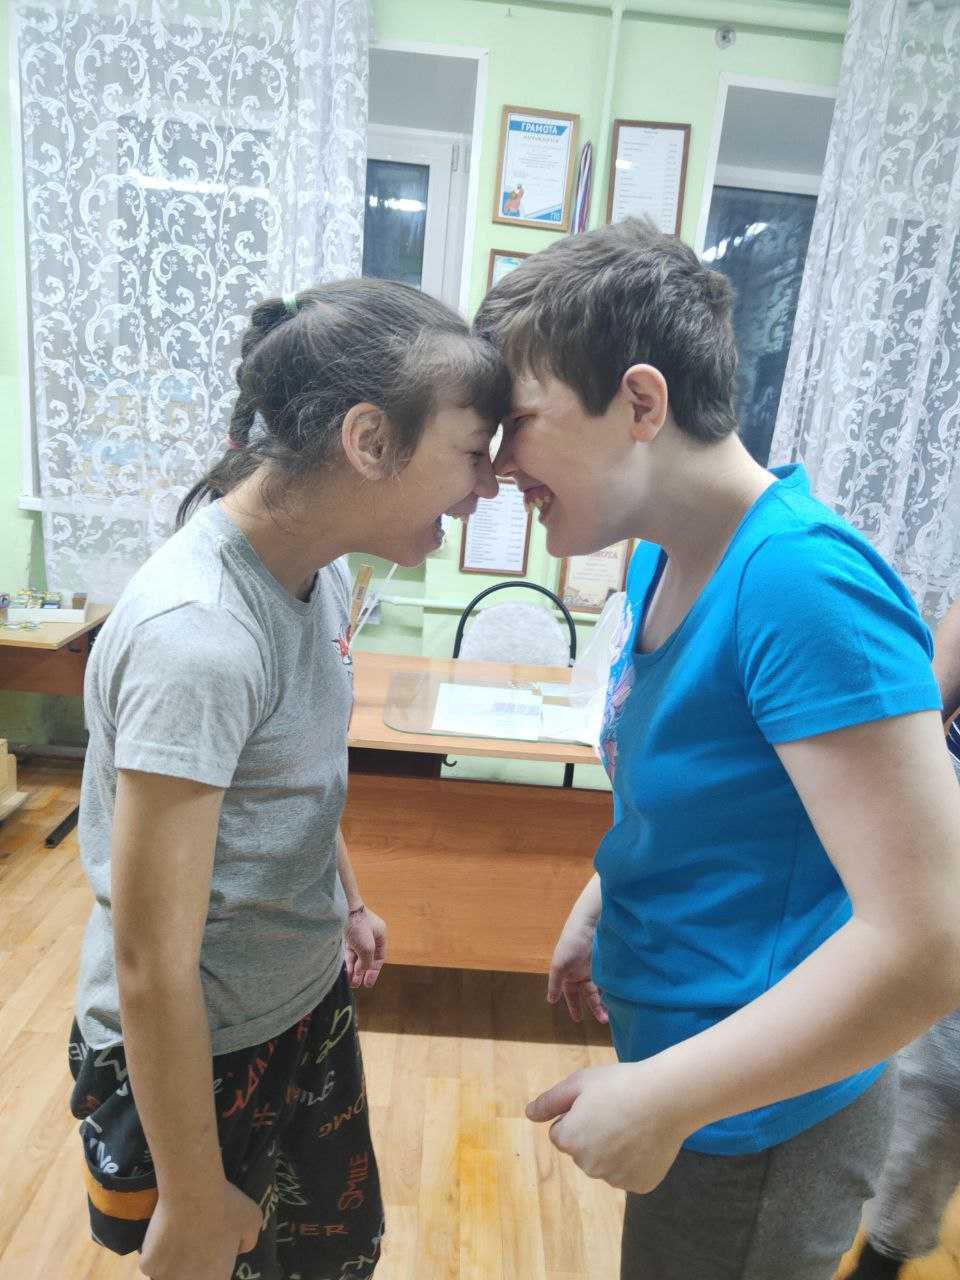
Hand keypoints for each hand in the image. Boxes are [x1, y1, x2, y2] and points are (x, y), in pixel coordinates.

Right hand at [139, 1180, 261, 1278]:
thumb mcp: (252, 1220)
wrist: (192, 1189)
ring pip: (168, 1275)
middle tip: (192, 1245)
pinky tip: (163, 1234)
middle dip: (191, 1267)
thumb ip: (248, 1242)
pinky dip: (155, 1252)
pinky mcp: (148, 1266)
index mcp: (216, 1277)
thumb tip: (238, 1249)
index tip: (209, 1250)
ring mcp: (166, 1277)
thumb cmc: (225, 1204)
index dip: (213, 1266)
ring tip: (177, 1241)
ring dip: (172, 1264)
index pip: (214, 1278)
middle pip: (190, 1278)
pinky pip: (151, 1263)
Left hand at [344, 905, 386, 988]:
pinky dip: (347, 962)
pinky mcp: (346, 934)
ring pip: (356, 955)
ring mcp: (357, 934)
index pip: (379, 957)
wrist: (342, 909)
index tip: (368, 984)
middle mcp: (369, 934)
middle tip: (357, 984)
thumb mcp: (367, 948)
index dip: (374, 971)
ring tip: (350, 982)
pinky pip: (348, 951)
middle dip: (362, 972)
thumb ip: (366, 962)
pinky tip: (344, 972)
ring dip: (353, 969)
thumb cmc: (359, 926)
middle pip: (367, 957)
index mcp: (380, 934)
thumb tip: (361, 971)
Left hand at [526, 1062, 685, 1193]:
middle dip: (593, 1134)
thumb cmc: (620, 1084)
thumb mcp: (579, 1082)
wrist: (666, 1098)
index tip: (597, 1103)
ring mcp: (614, 1179)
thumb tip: (529, 1114)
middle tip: (616, 1111)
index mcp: (568, 1141)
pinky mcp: (639, 1185)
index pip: (561, 1132)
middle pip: (583, 1151)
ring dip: (614, 1149)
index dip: (577, 1115)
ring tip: (634, 1124)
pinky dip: (635, 1160)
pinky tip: (646, 1140)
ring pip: (606, 1163)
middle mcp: (587, 1166)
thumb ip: (550, 1101)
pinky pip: (629, 1173)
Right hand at [548, 907, 607, 1023]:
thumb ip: (555, 983)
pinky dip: (615, 991)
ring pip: (602, 991)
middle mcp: (583, 973)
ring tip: (614, 1014)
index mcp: (570, 974)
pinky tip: (620, 1000)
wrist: (591, 922)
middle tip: (604, 1021)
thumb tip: (551, 1000)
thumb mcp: (560, 964)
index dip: (574, 1007)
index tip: (577, 1020)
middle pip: (590, 995)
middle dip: (596, 1008)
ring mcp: (597, 969)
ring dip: (607, 1002)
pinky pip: (612, 982)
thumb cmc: (572, 942)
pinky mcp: (609, 965)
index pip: (571, 995)